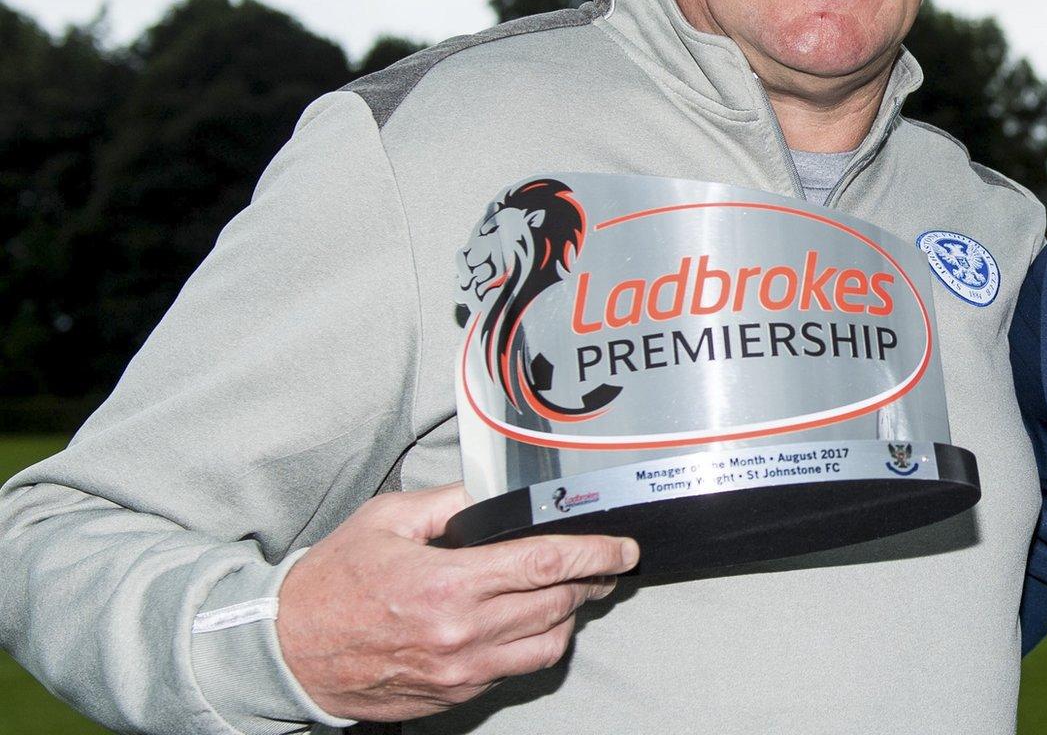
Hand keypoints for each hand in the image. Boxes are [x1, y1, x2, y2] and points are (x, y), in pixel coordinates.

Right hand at [275, 483, 638, 721]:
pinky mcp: (456, 693)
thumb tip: (497, 490)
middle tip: (604, 562)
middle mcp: (461, 633)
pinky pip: (518, 669)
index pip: (545, 566)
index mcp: (447, 584)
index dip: (595, 553)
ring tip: (569, 590)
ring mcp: (461, 670)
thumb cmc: (331, 583)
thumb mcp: (386, 521)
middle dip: (591, 579)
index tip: (623, 547)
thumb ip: (449, 502)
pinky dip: (535, 643)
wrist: (287, 652)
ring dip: (569, 615)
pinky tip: (529, 620)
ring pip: (549, 644)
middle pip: (558, 604)